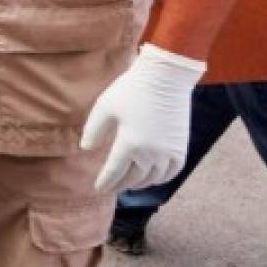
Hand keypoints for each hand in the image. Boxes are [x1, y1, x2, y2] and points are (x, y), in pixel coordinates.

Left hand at [80, 43, 205, 192]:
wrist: (165, 78)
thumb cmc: (131, 90)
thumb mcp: (104, 107)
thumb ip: (93, 130)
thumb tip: (86, 149)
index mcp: (129, 143)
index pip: (114, 171)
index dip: (105, 181)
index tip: (98, 189)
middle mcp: (150, 153)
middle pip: (133, 177)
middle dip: (120, 184)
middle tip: (111, 187)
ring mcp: (168, 152)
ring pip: (152, 178)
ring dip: (139, 183)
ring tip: (129, 183)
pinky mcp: (180, 147)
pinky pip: (172, 172)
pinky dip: (161, 179)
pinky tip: (153, 178)